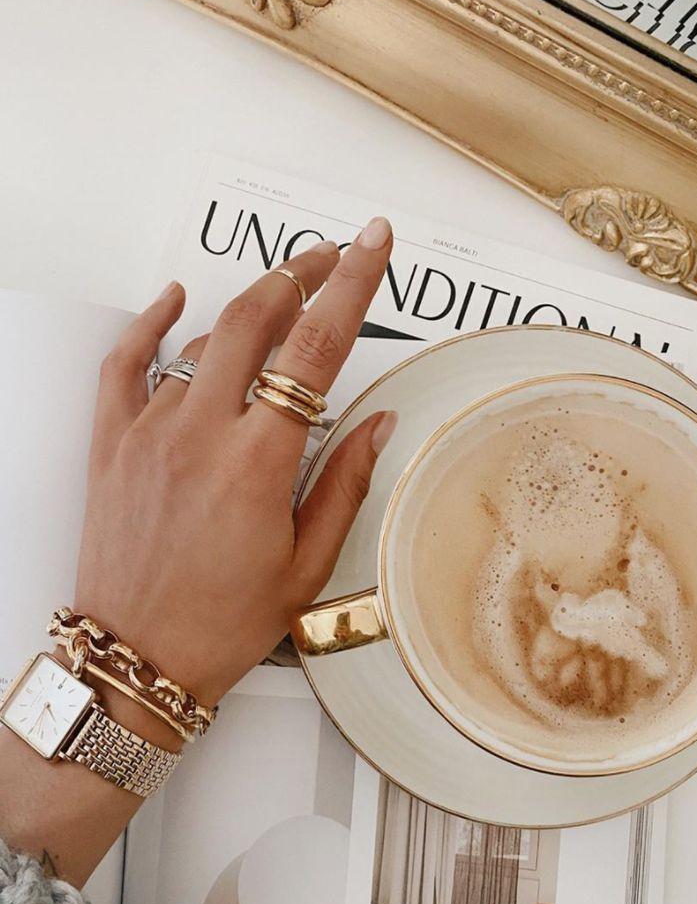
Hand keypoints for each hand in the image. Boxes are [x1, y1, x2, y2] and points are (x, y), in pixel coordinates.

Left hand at [74, 217, 395, 710]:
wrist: (136, 661)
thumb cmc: (222, 624)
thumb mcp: (306, 566)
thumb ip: (344, 483)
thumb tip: (378, 422)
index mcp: (259, 463)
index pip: (315, 347)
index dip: (351, 284)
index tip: (374, 242)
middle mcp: (202, 433)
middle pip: (255, 317)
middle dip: (300, 271)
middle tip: (330, 254)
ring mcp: (149, 433)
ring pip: (200, 340)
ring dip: (245, 310)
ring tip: (278, 302)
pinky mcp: (111, 444)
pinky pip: (124, 363)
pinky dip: (150, 322)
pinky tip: (173, 299)